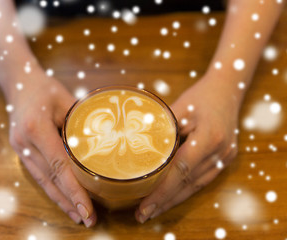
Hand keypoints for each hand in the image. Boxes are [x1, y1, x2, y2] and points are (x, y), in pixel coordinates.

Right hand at [7, 73, 96, 226]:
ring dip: (61, 200)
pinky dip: (52, 189)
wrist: (17, 82)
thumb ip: (82, 122)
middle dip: (70, 201)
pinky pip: (38, 174)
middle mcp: (24, 143)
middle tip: (88, 219)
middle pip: (50, 179)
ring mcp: (20, 148)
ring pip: (43, 181)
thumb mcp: (66, 99)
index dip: (74, 190)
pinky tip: (63, 200)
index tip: (88, 208)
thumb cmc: (44, 88)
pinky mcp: (22, 151)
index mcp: (36, 128)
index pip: (59, 166)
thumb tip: (106, 140)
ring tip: (78, 216)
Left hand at [135, 75, 239, 222]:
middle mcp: (220, 151)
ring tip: (154, 210)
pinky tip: (172, 198)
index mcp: (209, 136)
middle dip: (165, 201)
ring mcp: (226, 156)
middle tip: (143, 214)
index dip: (163, 190)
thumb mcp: (179, 107)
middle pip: (189, 183)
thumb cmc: (201, 96)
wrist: (229, 89)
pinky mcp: (226, 158)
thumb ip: (161, 127)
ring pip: (197, 185)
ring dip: (175, 200)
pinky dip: (186, 190)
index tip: (145, 204)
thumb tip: (135, 144)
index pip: (181, 170)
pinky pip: (204, 179)